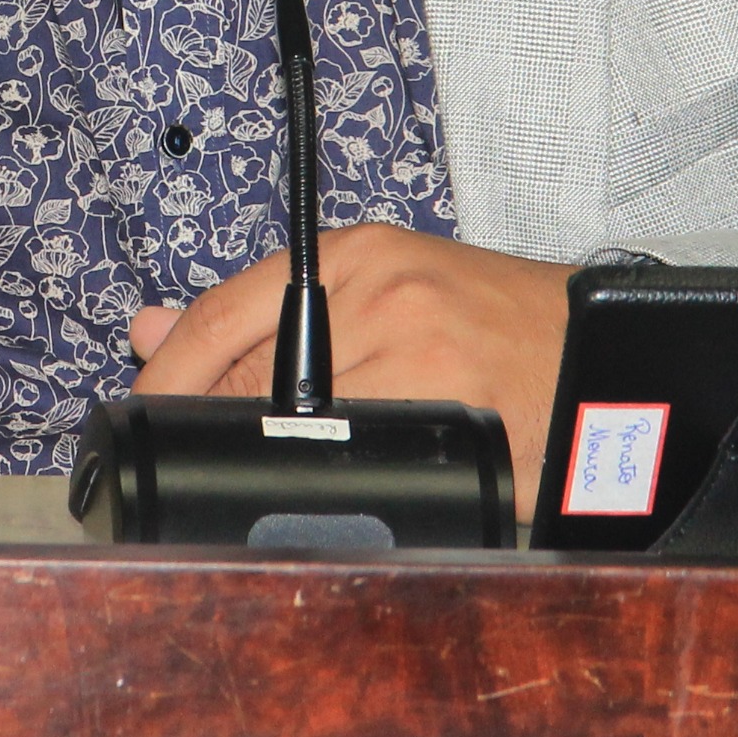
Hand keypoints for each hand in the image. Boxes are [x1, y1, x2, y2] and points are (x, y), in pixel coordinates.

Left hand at [129, 225, 573, 516]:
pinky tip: (347, 482)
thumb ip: (267, 312)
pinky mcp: (448, 408)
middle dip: (213, 422)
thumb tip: (148, 331)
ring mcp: (415, 347)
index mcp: (355, 254)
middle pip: (248, 374)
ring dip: (278, 458)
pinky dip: (337, 479)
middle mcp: (379, 289)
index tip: (137, 409)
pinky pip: (356, 458)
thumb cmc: (494, 325)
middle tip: (198, 453)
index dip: (165, 374)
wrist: (600, 356)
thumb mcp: (381, 291)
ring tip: (295, 466)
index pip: (223, 312)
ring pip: (296, 425)